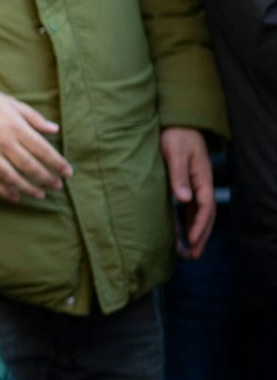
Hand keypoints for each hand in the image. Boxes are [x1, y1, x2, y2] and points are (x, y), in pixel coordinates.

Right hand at [0, 83, 71, 201]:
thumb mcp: (12, 103)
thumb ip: (34, 118)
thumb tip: (55, 130)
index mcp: (15, 127)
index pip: (42, 150)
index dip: (57, 163)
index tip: (67, 172)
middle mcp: (3, 142)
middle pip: (29, 166)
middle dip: (46, 179)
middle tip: (57, 186)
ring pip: (11, 177)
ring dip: (28, 189)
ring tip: (40, 195)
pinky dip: (3, 191)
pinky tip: (14, 196)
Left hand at [162, 126, 216, 257]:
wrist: (177, 122)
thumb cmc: (175, 135)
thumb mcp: (174, 153)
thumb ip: (178, 175)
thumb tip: (184, 199)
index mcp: (202, 178)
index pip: (206, 207)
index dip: (200, 225)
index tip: (193, 241)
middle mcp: (202, 184)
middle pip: (205, 215)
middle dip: (200, 236)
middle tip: (193, 256)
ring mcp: (196, 185)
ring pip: (198, 214)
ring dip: (194, 232)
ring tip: (189, 252)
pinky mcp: (187, 185)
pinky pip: (190, 208)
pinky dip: (187, 222)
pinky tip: (182, 234)